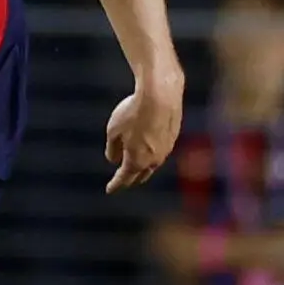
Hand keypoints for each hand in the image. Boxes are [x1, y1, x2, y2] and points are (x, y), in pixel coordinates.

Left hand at [104, 74, 182, 192]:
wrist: (160, 94)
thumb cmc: (132, 112)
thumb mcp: (113, 131)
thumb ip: (112, 149)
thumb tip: (114, 160)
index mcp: (136, 161)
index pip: (124, 179)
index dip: (115, 185)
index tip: (110, 190)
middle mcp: (153, 160)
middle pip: (140, 176)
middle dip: (130, 180)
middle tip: (123, 181)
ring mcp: (166, 150)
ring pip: (153, 164)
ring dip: (143, 167)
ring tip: (136, 167)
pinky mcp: (173, 137)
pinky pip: (161, 150)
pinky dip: (153, 153)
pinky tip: (149, 147)